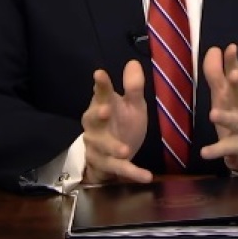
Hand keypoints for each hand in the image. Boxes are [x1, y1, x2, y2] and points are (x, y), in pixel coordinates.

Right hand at [81, 60, 151, 183]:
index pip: (100, 93)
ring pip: (101, 147)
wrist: (116, 156)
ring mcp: (97, 147)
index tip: (100, 74)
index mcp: (103, 106)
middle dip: (96, 115)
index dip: (100, 85)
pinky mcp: (105, 166)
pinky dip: (131, 173)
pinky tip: (146, 176)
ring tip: (125, 150)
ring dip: (112, 148)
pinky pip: (117, 169)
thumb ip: (133, 87)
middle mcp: (96, 126)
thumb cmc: (123, 124)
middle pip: (91, 119)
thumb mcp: (133, 105)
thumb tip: (133, 62)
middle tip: (104, 110)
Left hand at [200, 44, 237, 173]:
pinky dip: (217, 151)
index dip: (233, 62)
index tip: (230, 48)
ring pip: (237, 122)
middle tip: (234, 75)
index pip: (237, 74)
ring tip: (213, 114)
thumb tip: (214, 49)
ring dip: (226, 118)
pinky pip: (228, 149)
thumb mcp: (226, 94)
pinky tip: (204, 153)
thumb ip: (218, 73)